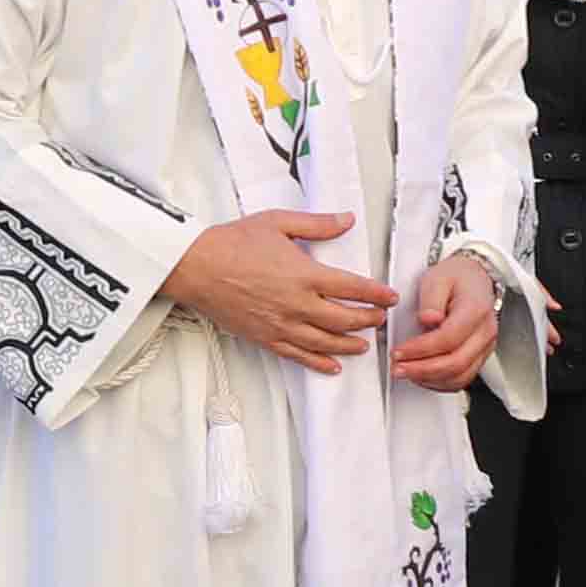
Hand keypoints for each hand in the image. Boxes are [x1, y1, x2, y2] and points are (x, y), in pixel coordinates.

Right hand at [174, 207, 387, 372]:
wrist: (196, 267)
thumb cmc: (232, 243)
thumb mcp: (278, 222)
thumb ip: (317, 224)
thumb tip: (346, 220)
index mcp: (305, 274)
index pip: (353, 288)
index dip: (376, 294)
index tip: (389, 296)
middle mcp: (297, 304)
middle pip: (344, 319)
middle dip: (368, 320)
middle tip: (379, 319)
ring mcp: (281, 324)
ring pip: (326, 342)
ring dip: (350, 345)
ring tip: (364, 345)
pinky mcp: (265, 338)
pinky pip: (298, 355)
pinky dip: (319, 363)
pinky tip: (332, 366)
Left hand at [390, 254, 500, 389]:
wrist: (473, 278)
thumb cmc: (456, 278)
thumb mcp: (437, 278)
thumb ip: (431, 299)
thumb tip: (428, 319)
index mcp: (476, 310)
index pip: (449, 338)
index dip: (421, 349)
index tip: (399, 351)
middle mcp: (485, 331)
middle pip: (456, 363)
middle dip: (422, 370)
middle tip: (398, 368)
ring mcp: (484, 346)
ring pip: (460, 376)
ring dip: (430, 379)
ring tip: (406, 372)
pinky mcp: (478, 356)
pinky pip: (462, 378)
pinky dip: (440, 382)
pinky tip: (422, 376)